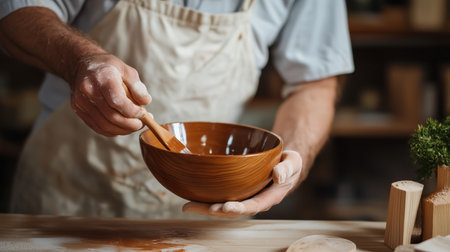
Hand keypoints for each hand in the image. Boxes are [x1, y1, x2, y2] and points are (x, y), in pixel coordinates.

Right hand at [70, 53, 151, 136]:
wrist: (83, 65)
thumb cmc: (108, 67)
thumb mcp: (126, 70)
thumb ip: (137, 86)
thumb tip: (145, 102)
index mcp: (102, 78)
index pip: (118, 101)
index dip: (132, 111)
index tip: (144, 114)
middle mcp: (89, 90)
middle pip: (111, 116)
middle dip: (130, 124)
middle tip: (141, 124)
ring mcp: (81, 101)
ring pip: (104, 125)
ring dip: (122, 130)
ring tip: (134, 126)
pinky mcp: (79, 110)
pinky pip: (97, 127)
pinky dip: (112, 131)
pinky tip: (122, 128)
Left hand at [182, 150, 302, 217]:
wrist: (284, 163)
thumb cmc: (288, 163)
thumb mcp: (293, 162)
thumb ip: (287, 168)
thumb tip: (278, 175)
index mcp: (269, 197)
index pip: (252, 206)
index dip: (238, 209)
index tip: (224, 208)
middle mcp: (254, 200)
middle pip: (232, 211)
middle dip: (213, 211)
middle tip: (193, 207)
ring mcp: (244, 197)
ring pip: (223, 206)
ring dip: (205, 208)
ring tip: (187, 207)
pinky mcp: (237, 191)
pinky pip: (221, 196)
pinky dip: (206, 198)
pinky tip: (191, 196)